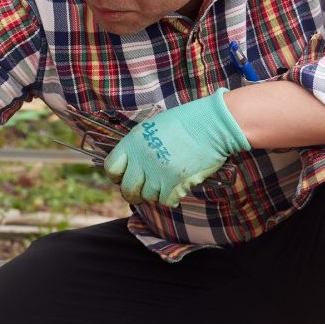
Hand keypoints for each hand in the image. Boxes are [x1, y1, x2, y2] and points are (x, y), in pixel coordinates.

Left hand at [104, 88, 249, 207]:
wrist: (213, 124)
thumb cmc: (185, 122)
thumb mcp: (153, 127)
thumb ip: (138, 146)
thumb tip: (129, 165)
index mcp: (133, 142)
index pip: (111, 168)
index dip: (117, 176)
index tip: (125, 176)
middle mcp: (142, 159)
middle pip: (127, 190)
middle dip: (134, 193)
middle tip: (144, 190)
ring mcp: (158, 173)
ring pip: (149, 196)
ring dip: (157, 192)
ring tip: (168, 179)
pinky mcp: (175, 184)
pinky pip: (167, 201)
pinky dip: (173, 197)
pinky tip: (179, 186)